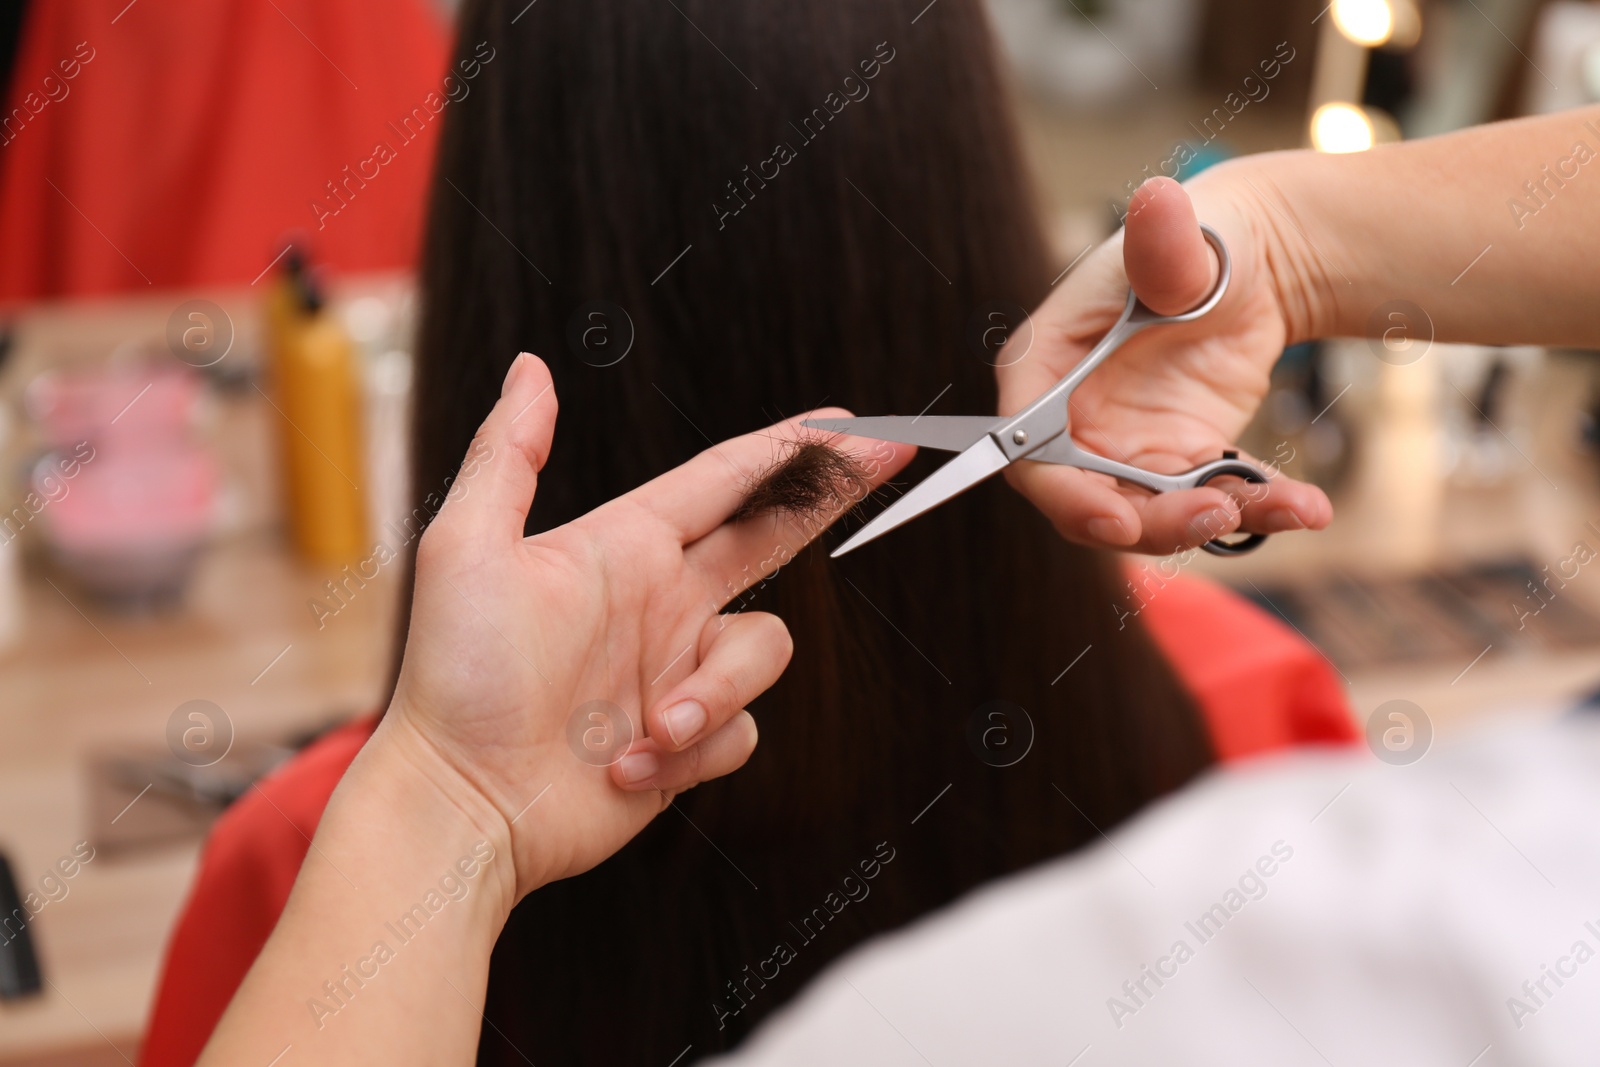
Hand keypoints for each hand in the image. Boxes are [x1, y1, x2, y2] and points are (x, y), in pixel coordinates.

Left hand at [373, 353, 910, 900]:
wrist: (462, 803)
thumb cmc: (456, 678)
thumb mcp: (466, 548)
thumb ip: (507, 454)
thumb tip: (531, 367)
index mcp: (624, 547)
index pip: (728, 480)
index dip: (791, 447)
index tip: (852, 421)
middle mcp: (661, 602)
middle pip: (774, 534)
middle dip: (831, 494)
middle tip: (893, 453)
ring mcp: (676, 671)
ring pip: (762, 654)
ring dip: (714, 694)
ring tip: (649, 730)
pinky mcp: (686, 742)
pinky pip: (738, 733)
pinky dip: (688, 755)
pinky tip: (625, 769)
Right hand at [998, 168, 1332, 553]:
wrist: (1254, 263)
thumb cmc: (1198, 243)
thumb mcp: (1180, 246)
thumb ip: (1163, 243)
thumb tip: (1156, 202)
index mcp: (1050, 365)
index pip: (1027, 445)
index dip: (1062, 491)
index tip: (1116, 523)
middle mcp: (1075, 418)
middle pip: (1084, 497)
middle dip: (1148, 523)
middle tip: (1215, 515)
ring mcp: (1124, 448)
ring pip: (1147, 514)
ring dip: (1208, 523)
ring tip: (1284, 506)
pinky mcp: (1177, 462)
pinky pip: (1205, 502)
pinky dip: (1254, 511)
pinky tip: (1305, 503)